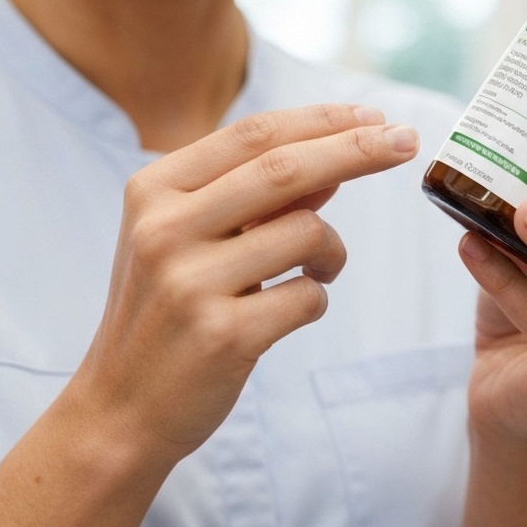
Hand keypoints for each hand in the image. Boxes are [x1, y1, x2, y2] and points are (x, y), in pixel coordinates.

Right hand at [72, 104, 419, 466]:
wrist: (119, 409)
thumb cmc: (167, 312)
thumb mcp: (193, 239)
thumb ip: (259, 197)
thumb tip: (338, 159)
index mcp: (154, 190)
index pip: (253, 134)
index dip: (322, 121)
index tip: (375, 116)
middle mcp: (164, 228)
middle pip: (285, 168)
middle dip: (357, 149)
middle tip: (407, 141)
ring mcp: (190, 282)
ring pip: (307, 232)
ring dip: (333, 250)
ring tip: (320, 268)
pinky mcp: (221, 334)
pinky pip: (309, 296)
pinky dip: (317, 297)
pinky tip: (290, 310)